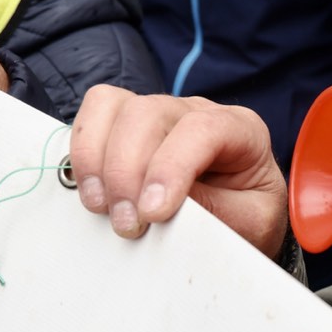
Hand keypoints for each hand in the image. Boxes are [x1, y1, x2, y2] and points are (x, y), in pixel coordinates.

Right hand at [68, 87, 289, 251]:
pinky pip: (93, 113)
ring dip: (98, 161)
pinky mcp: (125, 123)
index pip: (203, 129)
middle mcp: (196, 111)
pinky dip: (82, 151)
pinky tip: (93, 191)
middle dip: (127, 172)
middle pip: (148, 113)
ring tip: (103, 208)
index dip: (171, 168)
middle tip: (127, 224)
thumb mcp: (248, 223)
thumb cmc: (246, 216)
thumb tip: (162, 204)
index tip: (153, 213)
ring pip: (114, 107)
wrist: (237, 219)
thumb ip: (214, 210)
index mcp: (240, 129)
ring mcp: (158, 112)